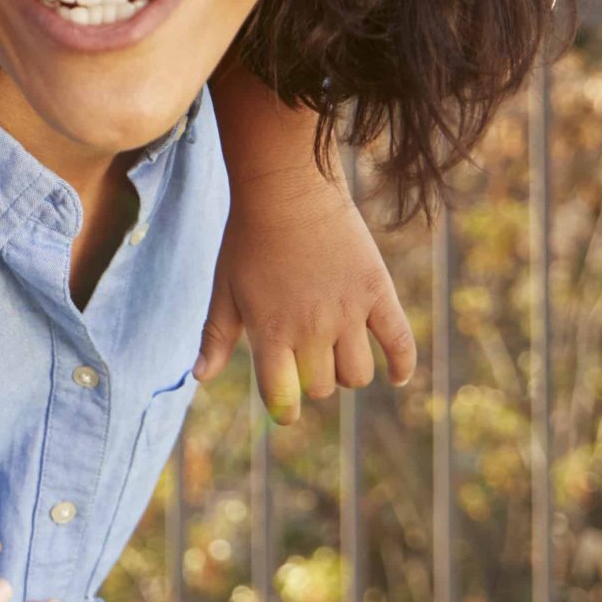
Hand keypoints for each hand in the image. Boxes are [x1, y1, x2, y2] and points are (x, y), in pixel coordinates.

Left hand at [197, 173, 415, 421]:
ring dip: (346, 372)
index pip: (281, 396)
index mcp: (270, 332)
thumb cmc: (247, 241)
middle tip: (303, 357)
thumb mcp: (224, 288)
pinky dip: (402, 365)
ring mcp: (348, 312)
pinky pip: (400, 341)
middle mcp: (311, 328)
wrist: (287, 192)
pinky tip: (397, 376)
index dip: (282, 409)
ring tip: (334, 352)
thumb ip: (215, 335)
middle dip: (311, 381)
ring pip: (357, 375)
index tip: (283, 408)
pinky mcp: (377, 292)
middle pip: (321, 387)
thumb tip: (198, 377)